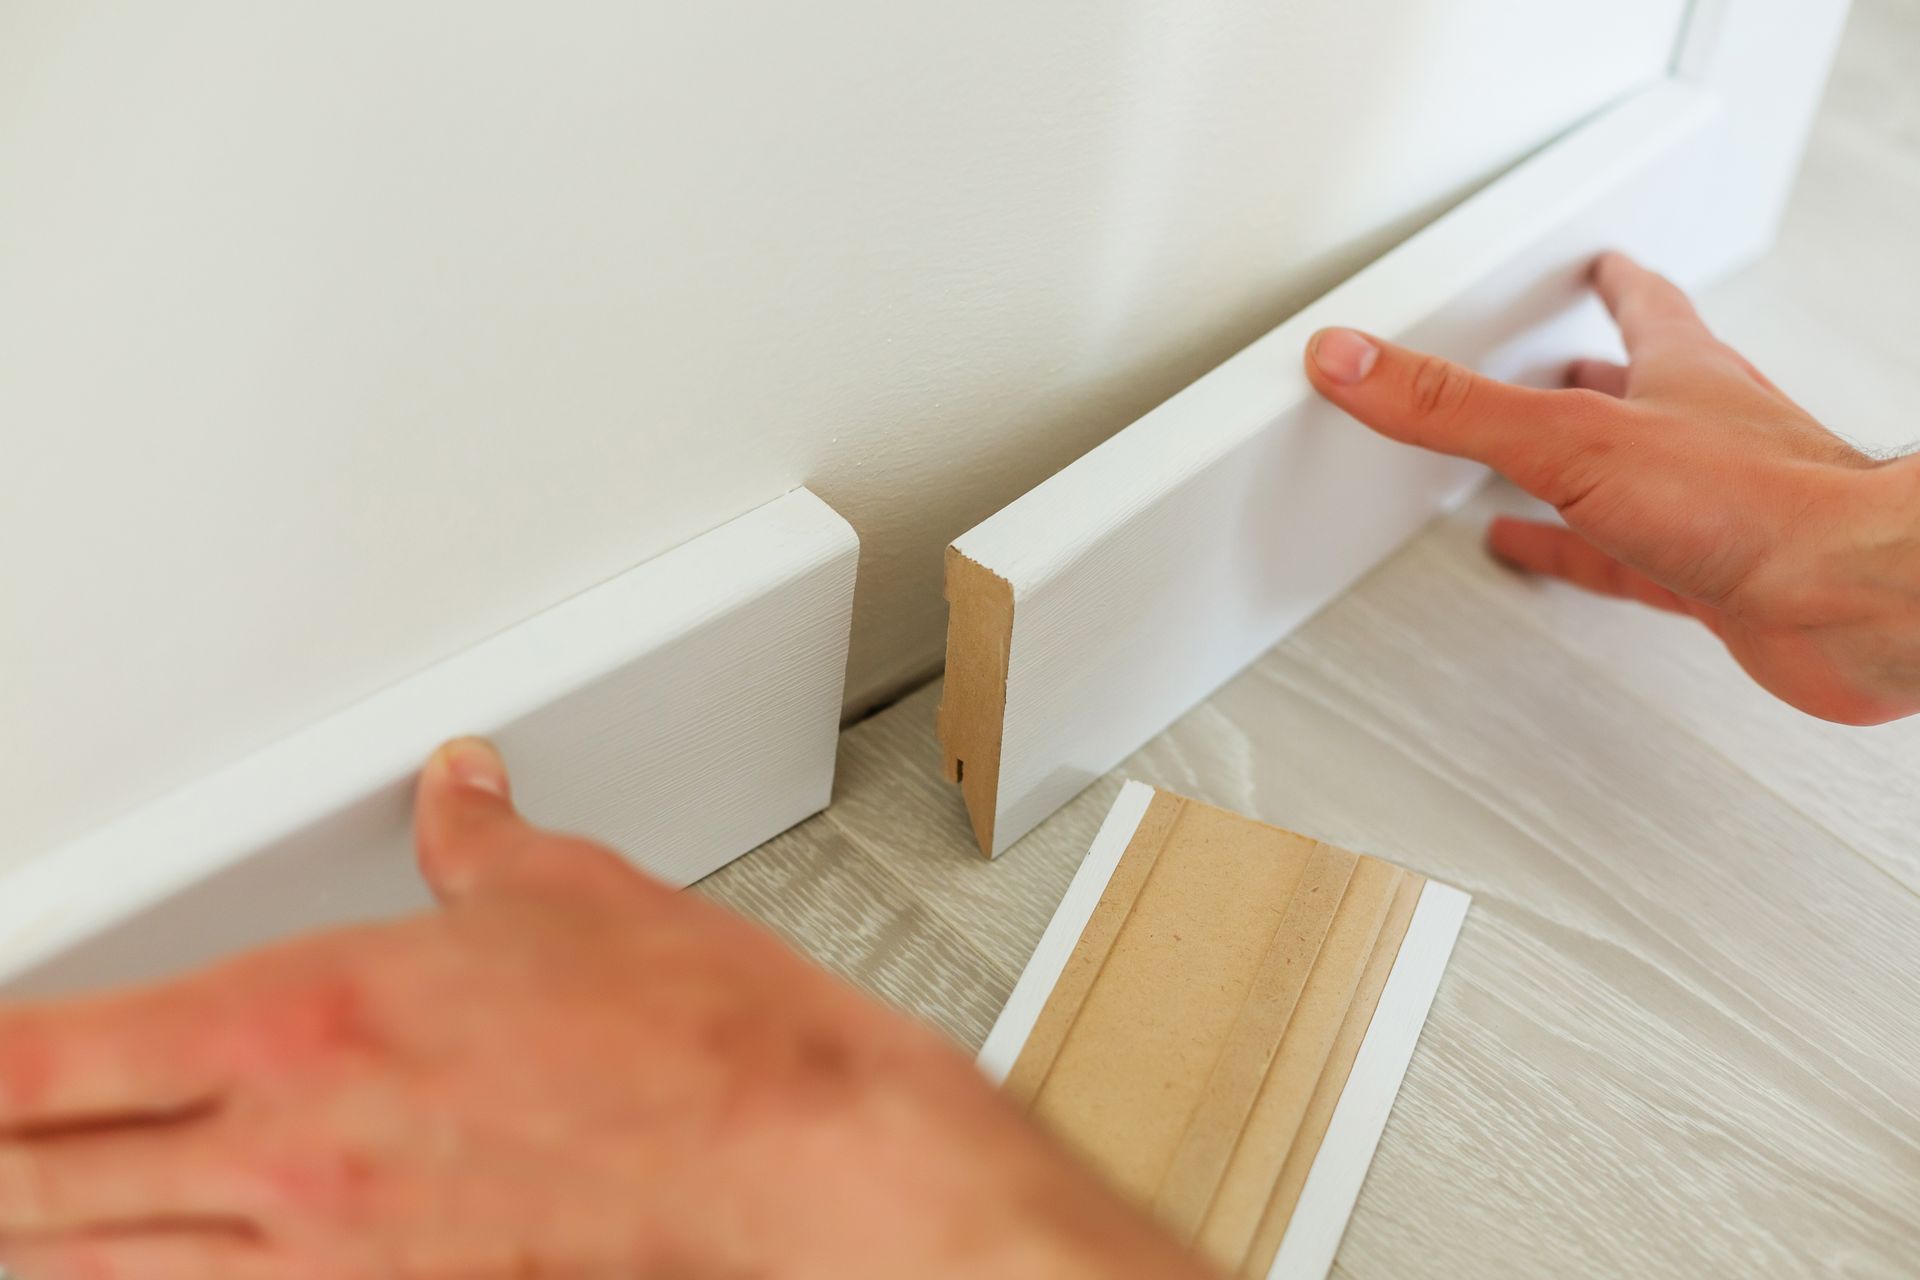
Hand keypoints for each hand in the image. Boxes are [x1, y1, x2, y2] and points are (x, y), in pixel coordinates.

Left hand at [0, 740, 1209, 1279]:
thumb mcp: (571, 892)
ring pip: (104, 1270)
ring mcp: (335, 1251)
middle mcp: (293, 1148)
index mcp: (310, 1015)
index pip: (46, 1058)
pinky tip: (145, 1267)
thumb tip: (461, 792)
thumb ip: (482, 842)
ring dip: (38, 1236)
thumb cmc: (692, 1033)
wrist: (791, 1150)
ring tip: (20, 1208)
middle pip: (35, 1185)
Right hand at [1304, 251, 1919, 724]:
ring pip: (1630, 482)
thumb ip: (1454, 406)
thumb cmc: (1759, 507)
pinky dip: (1584, 559)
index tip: (1594, 263)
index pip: (1644, 306)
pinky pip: (1629, 564)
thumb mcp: (1569, 438)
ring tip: (1530, 478)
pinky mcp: (1713, 581)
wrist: (1850, 602)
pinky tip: (1564, 566)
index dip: (1612, 282)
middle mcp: (1702, 433)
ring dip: (1580, 476)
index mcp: (1679, 375)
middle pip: (1639, 389)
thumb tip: (1354, 360)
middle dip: (1595, 375)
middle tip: (1559, 363)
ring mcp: (1711, 510)